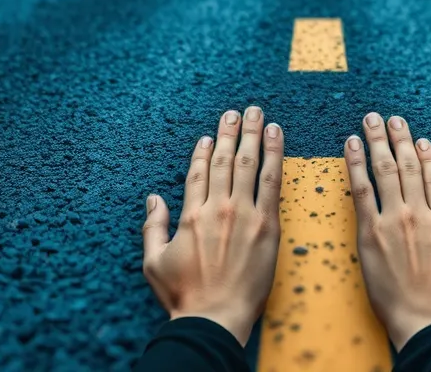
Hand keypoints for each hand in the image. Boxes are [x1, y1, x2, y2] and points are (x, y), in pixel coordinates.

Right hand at [142, 106, 283, 345]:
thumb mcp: (154, 262)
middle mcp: (217, 208)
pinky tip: (277, 135)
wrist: (214, 318)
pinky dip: (275, 155)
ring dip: (253, 134)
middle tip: (237, 112)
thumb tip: (153, 198)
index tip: (209, 136)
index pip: (199, 173)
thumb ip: (153, 226)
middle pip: (225, 160)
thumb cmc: (184, 296)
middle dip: (230, 132)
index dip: (204, 152)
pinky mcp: (268, 225)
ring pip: (249, 163)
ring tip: (257, 113)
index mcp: (190, 216)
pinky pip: (272, 182)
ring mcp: (244, 214)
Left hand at [344, 112, 430, 351]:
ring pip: (384, 171)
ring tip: (370, 120)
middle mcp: (419, 215)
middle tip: (391, 118)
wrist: (428, 327)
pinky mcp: (369, 234)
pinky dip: (354, 165)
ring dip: (377, 141)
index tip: (421, 139)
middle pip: (408, 166)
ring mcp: (393, 222)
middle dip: (400, 138)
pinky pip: (360, 191)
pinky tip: (350, 145)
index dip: (427, 156)